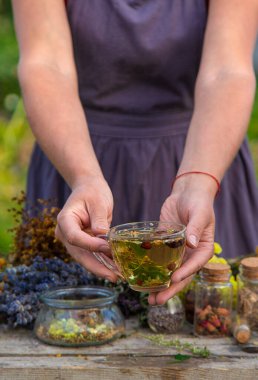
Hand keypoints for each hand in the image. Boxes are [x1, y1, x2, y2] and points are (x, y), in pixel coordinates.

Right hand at [55, 175, 117, 281]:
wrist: (89, 188)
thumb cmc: (93, 192)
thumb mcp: (98, 201)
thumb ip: (99, 219)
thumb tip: (103, 237)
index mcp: (65, 220)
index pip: (74, 237)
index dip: (90, 245)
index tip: (107, 248)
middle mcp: (65, 233)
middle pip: (79, 253)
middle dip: (96, 266)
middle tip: (113, 277)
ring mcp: (73, 240)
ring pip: (85, 258)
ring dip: (101, 268)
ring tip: (118, 276)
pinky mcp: (83, 244)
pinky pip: (92, 255)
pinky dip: (103, 262)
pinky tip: (116, 270)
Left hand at [148, 175, 216, 304]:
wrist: (187, 192)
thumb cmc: (198, 202)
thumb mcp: (200, 213)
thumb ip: (196, 227)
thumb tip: (191, 243)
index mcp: (203, 249)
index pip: (195, 265)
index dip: (185, 273)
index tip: (173, 279)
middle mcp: (191, 254)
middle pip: (181, 275)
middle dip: (170, 289)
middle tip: (157, 300)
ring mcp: (177, 251)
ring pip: (169, 272)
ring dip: (160, 285)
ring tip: (149, 298)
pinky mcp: (165, 245)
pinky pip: (158, 260)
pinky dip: (152, 270)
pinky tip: (141, 278)